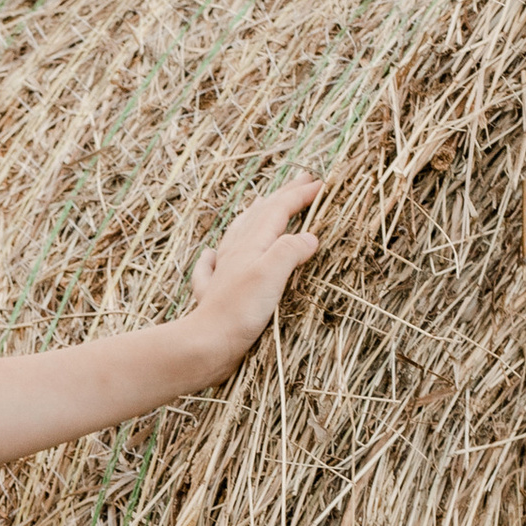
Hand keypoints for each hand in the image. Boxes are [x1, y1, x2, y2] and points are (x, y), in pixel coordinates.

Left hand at [190, 175, 324, 363]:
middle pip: (259, 215)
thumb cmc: (239, 311)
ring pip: (237, 234)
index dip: (299, 195)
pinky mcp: (213, 296)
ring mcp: (222, 273)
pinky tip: (211, 255)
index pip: (278, 210)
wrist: (205, 344)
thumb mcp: (271, 275)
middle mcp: (234, 253)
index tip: (321, 183)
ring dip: (253, 216)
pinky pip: (211, 267)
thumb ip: (289, 250)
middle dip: (282, 196)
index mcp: (250, 244)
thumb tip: (308, 236)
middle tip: (301, 180)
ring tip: (261, 205)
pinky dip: (215, 255)